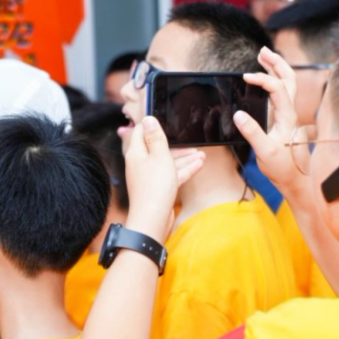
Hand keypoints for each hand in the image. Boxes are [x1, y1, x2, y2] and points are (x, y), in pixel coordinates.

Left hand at [124, 116, 203, 240]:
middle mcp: (141, 164)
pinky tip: (198, 165)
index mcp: (136, 153)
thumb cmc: (154, 188)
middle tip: (190, 141)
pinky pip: (172, 174)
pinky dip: (185, 169)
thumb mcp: (159, 156)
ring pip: (168, 162)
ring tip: (202, 154)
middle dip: (176, 144)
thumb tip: (148, 119)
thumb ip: (156, 137)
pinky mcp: (159, 188)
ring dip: (185, 158)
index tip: (164, 119)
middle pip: (157, 148)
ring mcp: (150, 177)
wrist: (153, 219)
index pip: (141, 132)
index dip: (152, 125)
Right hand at [237, 47, 303, 195]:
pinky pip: (281, 95)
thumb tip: (239, 114)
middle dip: (277, 63)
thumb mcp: (265, 153)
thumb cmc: (283, 169)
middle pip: (289, 79)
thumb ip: (252, 133)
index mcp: (287, 118)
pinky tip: (263, 82)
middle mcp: (291, 113)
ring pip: (288, 85)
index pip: (278, 88)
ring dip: (277, 69)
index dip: (262, 79)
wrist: (296, 181)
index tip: (245, 78)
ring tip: (263, 57)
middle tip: (263, 51)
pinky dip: (274, 82)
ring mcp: (288, 116)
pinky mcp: (284, 121)